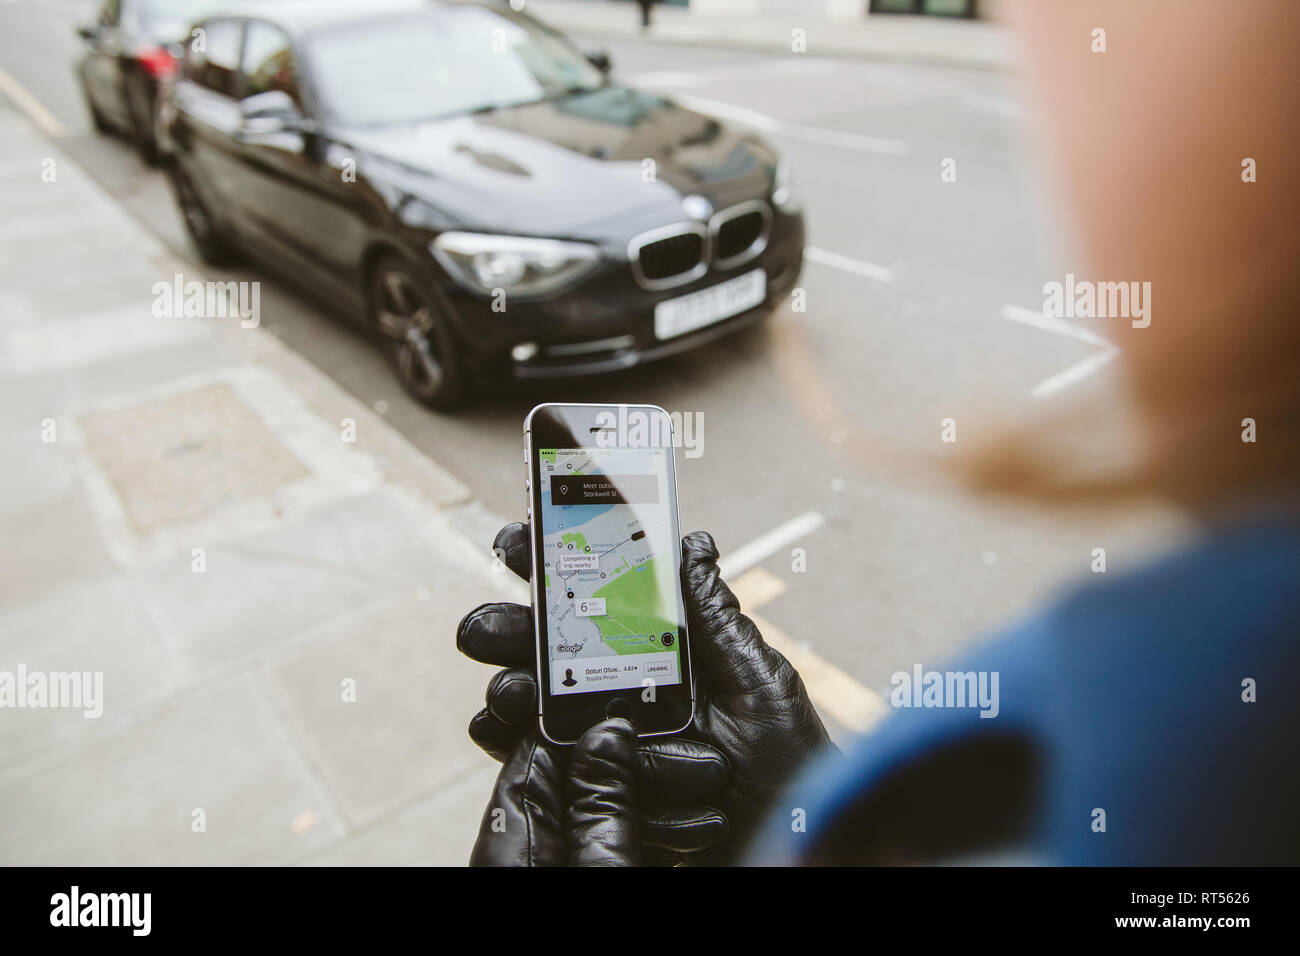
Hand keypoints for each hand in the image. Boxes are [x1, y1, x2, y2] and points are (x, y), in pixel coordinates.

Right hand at [460, 523, 829, 860]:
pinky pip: (541, 762)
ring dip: (510, 688)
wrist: (789, 839)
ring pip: (535, 703)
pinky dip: (510, 744)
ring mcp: (606, 739)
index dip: (554, 568)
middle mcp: (625, 692)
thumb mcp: (757, 682)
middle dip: (509, 629)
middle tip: (484, 629)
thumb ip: (715, 621)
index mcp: (661, 655)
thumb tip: (694, 542)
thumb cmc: (785, 760)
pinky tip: (496, 730)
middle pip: (550, 649)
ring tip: (510, 689)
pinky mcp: (596, 788)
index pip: (597, 600)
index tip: (519, 541)